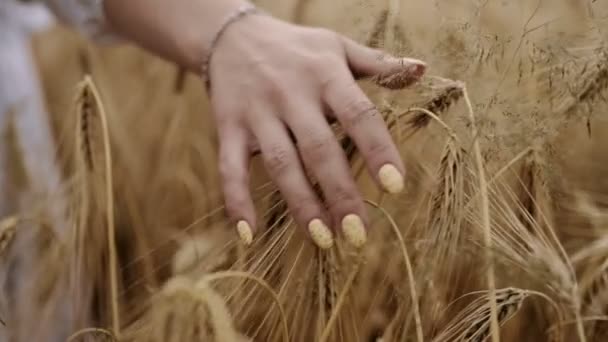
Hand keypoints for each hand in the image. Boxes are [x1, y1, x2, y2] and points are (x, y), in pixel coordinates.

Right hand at [208, 14, 425, 248]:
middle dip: (340, 192)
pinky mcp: (228, 128)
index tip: (395, 187)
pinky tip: (250, 233)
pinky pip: (230, 167)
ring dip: (301, 203)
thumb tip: (422, 68)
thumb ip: (377, 62)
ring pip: (281, 163)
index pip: (359, 114)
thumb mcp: (337, 46)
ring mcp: (258, 114)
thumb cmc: (296, 47)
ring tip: (323, 239)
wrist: (232, 36)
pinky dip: (236, 200)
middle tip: (358, 233)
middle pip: (319, 148)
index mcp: (326, 75)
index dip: (378, 150)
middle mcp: (292, 95)